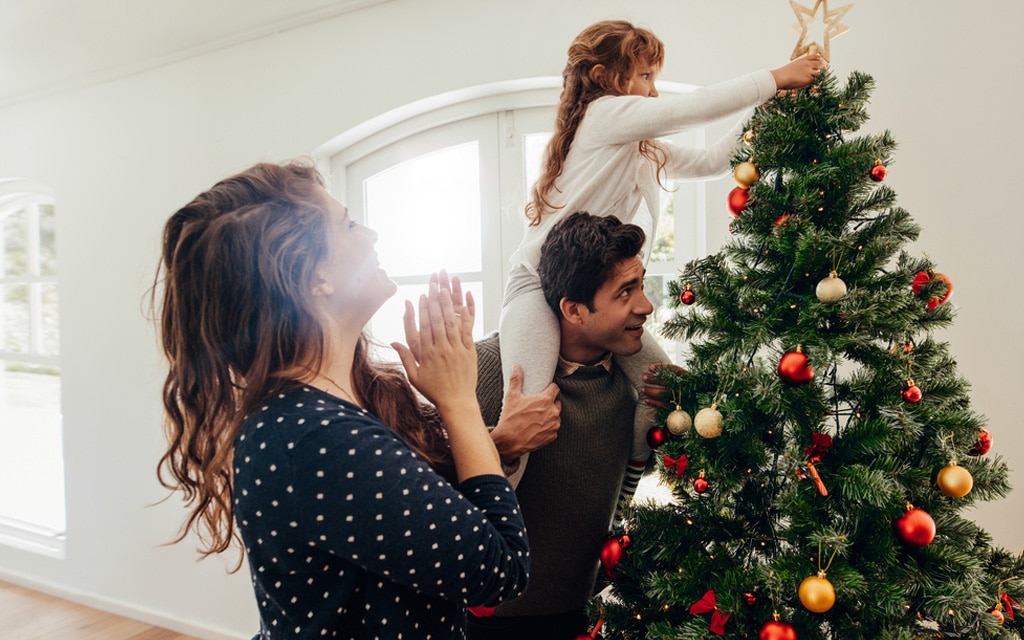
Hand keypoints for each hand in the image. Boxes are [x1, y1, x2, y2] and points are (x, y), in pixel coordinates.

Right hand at [392, 271, 476, 411]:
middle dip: (435, 300)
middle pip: (437, 320)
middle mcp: (442, 349)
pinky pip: (467, 330)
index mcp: (427, 354)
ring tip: (446, 288)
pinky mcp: (469, 351)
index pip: (424, 327)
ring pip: (451, 322)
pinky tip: (465, 302)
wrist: (456, 402)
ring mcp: (456, 349)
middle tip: (433, 284)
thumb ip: (404, 357)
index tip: (422, 295)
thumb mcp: (414, 376)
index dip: (423, 309)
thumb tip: (393, 342)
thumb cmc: (434, 390)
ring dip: (448, 303)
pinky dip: (467, 315)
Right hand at [490, 365, 560, 461]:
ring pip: (556, 416)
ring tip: (536, 418)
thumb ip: (516, 380)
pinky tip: (537, 428)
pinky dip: (548, 428)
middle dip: (549, 403)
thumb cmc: (511, 418)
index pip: (555, 388)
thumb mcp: (512, 397)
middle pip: (556, 403)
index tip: (544, 391)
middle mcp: (553, 412)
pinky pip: (553, 428)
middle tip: (537, 406)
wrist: (510, 441)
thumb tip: (516, 367)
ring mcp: (554, 425)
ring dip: (549, 416)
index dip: (549, 389)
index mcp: (545, 400)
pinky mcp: (553, 436)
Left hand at [641, 362, 686, 409]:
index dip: (662, 367)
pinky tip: (646, 400)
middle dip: (654, 379)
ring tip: (642, 389)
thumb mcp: (682, 378)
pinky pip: (665, 405)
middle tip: (643, 377)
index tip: (650, 367)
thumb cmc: (685, 387)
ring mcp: (682, 398)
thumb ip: (672, 372)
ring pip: (665, 393)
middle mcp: (686, 387)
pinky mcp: (678, 407)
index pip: (675, 370)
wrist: (696, 404)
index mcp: (687, 377)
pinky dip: (655, 403)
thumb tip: (652, 368)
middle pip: (668, 381)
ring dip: (651, 391)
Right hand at [771, 53, 824, 89]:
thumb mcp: (791, 67)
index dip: (820, 59)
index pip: (815, 56)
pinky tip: (814, 84)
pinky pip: (816, 80)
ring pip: (819, 72)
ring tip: (817, 79)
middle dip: (822, 67)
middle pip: (820, 63)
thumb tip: (800, 72)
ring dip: (818, 76)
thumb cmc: (782, 74)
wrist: (781, 77)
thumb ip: (799, 67)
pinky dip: (816, 82)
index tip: (821, 62)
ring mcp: (809, 71)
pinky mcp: (809, 79)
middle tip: (823, 71)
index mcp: (802, 60)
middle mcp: (807, 64)